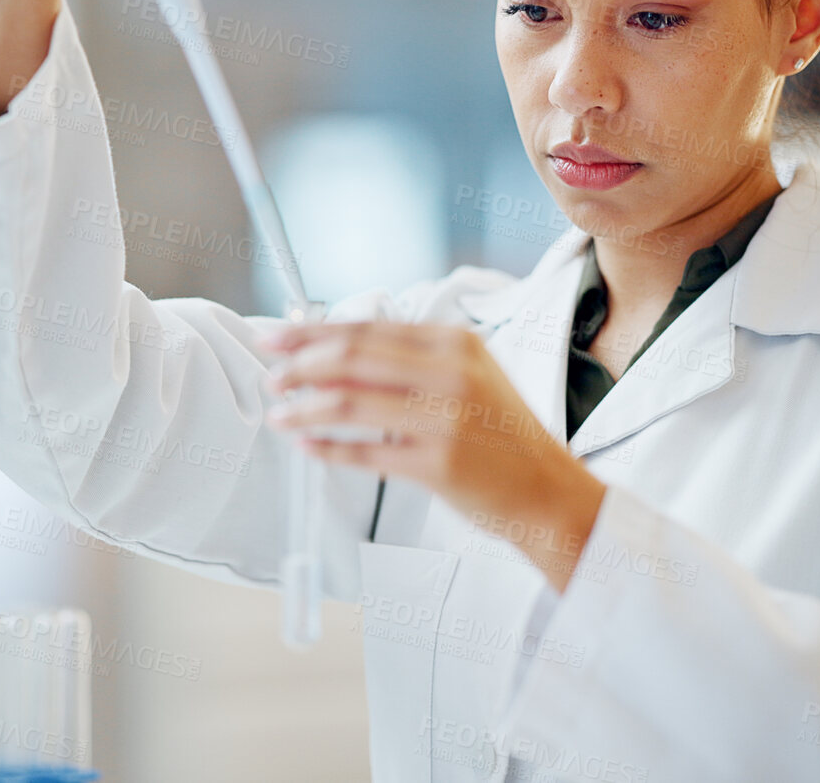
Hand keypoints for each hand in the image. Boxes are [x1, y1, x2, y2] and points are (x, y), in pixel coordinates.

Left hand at [261, 321, 606, 592]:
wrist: (548, 491)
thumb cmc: (502, 436)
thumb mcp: (470, 376)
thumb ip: (414, 359)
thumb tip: (335, 351)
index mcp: (456, 343)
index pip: (367, 328)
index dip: (312, 332)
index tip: (276, 337)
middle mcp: (451, 374)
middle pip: (352, 358)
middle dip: (299, 365)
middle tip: (271, 376)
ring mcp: (445, 419)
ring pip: (350, 402)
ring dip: (304, 408)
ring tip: (279, 413)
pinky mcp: (438, 464)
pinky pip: (364, 452)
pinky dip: (327, 448)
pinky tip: (306, 446)